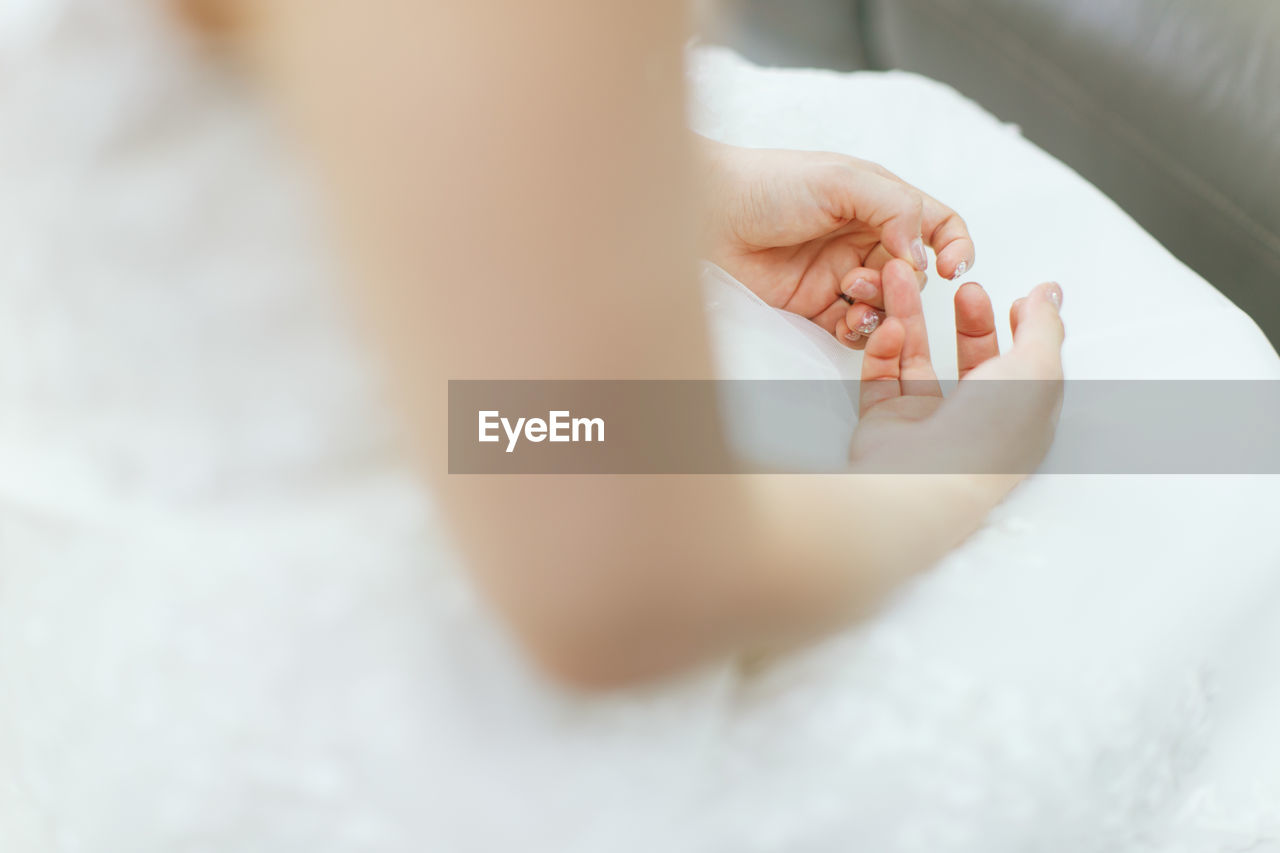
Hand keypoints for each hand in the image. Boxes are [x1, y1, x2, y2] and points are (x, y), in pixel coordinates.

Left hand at [703, 140, 975, 349]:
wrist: (710, 216)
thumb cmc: (771, 185)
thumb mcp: (843, 181)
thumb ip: (895, 210)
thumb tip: (924, 254)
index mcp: (880, 202)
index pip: (938, 226)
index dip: (955, 247)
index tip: (950, 267)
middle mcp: (866, 239)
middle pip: (915, 273)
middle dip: (906, 282)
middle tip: (878, 277)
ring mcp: (842, 274)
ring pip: (889, 305)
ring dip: (883, 306)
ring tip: (852, 293)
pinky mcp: (817, 306)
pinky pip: (855, 328)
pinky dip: (860, 330)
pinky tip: (846, 320)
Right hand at [850, 260, 1064, 480]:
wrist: (922, 479)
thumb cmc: (986, 436)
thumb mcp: (1036, 369)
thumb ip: (1044, 325)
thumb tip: (1051, 292)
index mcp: (1019, 416)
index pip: (1023, 366)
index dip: (1021, 330)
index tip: (1014, 300)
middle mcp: (974, 420)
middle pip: (971, 359)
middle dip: (968, 320)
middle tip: (963, 287)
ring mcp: (927, 422)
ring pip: (918, 357)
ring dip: (911, 316)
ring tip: (903, 277)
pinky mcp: (886, 422)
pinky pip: (881, 376)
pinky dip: (883, 348)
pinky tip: (890, 327)